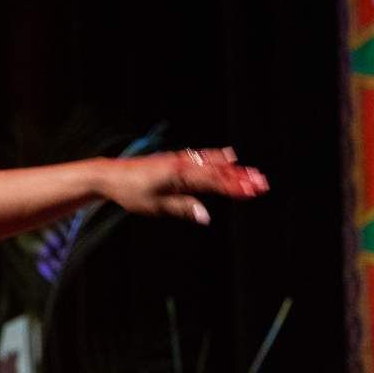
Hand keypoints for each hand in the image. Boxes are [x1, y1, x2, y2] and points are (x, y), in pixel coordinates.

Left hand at [99, 147, 268, 224]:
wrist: (110, 174)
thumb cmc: (130, 192)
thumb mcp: (154, 205)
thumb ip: (182, 208)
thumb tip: (205, 216)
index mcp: (178, 175)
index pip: (213, 182)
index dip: (234, 186)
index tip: (254, 190)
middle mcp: (182, 164)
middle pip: (217, 171)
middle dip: (240, 178)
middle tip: (263, 183)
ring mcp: (179, 160)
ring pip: (211, 163)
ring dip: (233, 168)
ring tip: (253, 172)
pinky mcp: (174, 160)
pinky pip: (201, 157)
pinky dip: (217, 157)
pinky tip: (228, 156)